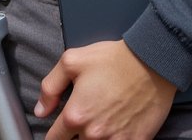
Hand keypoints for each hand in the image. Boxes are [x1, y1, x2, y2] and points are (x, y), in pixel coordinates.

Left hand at [36, 41, 176, 139]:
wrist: (151, 62)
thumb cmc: (113, 60)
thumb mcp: (72, 61)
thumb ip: (50, 87)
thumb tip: (40, 110)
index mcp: (75, 115)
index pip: (54, 139)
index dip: (56, 133)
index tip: (62, 128)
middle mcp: (93, 134)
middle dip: (76, 137)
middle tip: (84, 121)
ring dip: (94, 139)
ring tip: (100, 124)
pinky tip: (116, 130)